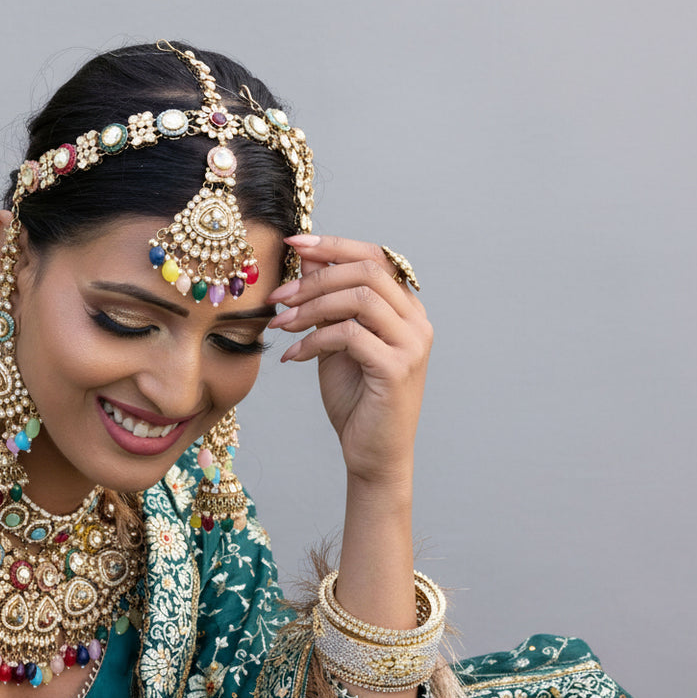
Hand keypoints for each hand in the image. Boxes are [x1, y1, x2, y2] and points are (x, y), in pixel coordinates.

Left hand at [267, 235, 431, 484]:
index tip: (294, 243)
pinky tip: (293, 356)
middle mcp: (417, 321)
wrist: (372, 454)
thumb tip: (307, 258)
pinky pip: (349, 334)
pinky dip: (314, 340)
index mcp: (406, 309)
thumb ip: (329, 303)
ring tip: (282, 325)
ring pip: (359, 298)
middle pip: (366, 271)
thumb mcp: (337, 341)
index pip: (375, 257)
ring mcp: (412, 344)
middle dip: (315, 278)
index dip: (334, 245)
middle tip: (279, 296)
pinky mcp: (397, 368)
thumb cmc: (356, 399)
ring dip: (311, 307)